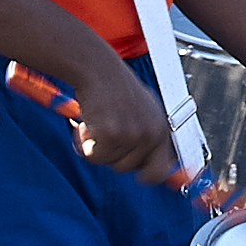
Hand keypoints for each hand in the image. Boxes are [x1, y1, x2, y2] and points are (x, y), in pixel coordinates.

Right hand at [71, 60, 174, 184]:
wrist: (96, 68)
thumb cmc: (114, 87)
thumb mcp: (142, 110)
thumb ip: (146, 136)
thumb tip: (148, 169)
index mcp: (160, 128)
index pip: (161, 170)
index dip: (147, 176)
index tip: (139, 177)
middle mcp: (150, 133)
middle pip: (128, 168)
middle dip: (112, 155)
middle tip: (104, 133)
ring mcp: (132, 135)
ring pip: (109, 163)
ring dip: (96, 147)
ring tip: (95, 123)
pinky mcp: (111, 135)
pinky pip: (94, 157)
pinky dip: (84, 145)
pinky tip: (85, 125)